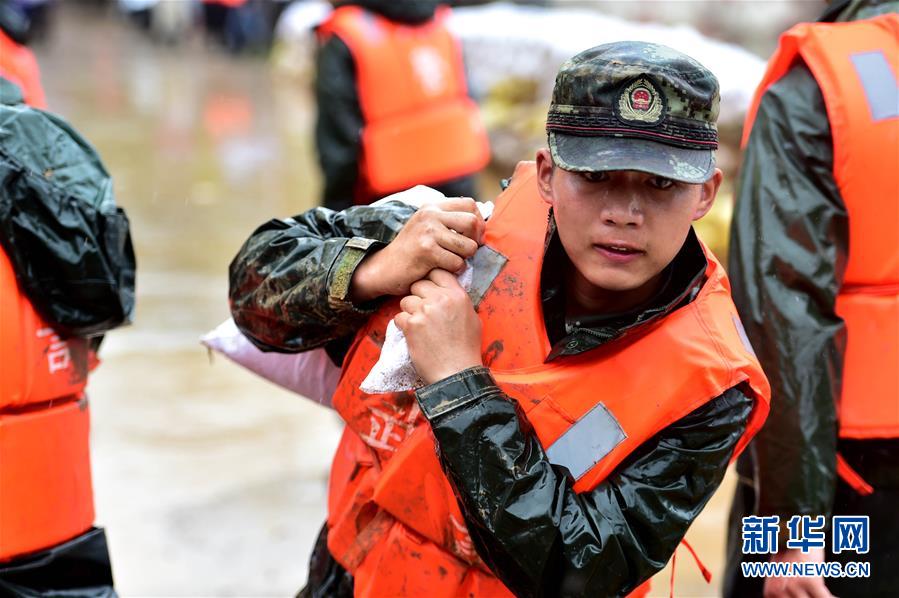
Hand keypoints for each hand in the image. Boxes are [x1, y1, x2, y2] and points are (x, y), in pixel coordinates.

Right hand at [350, 197, 484, 301]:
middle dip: (475, 241)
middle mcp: (430, 215)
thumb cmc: (410, 252)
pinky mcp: (427, 251)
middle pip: (472, 222)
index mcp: (432, 207)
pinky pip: (457, 262)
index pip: (470, 204)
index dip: (478, 222)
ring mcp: (428, 232)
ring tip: (452, 260)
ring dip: (464, 258)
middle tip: (466, 251)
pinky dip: (454, 270)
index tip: (473, 236)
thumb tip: (481, 222)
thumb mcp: (427, 227)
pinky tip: (443, 269)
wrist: (384, 268)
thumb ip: (449, 221)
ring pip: (468, 245)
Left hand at [394, 269, 482, 384]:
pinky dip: (404, 326)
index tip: (430, 289)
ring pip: (406, 300)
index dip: (431, 279)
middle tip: (423, 311)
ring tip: (420, 326)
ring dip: (409, 311)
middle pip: (418, 284)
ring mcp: (424, 311)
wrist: (456, 372)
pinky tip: (414, 336)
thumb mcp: (471, 318)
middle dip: (418, 296)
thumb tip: (448, 291)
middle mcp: (440, 299)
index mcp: (457, 295)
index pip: (438, 272)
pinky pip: (399, 317)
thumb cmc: (466, 348)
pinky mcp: (411, 325)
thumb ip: (457, 300)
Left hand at [763, 548, 834, 597]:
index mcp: (771, 592)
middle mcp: (779, 590)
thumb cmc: (789, 551)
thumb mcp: (779, 574)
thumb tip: (798, 597)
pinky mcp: (809, 580)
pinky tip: (835, 597)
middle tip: (819, 596)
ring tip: (827, 596)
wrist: (791, 530)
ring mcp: (793, 586)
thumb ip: (785, 590)